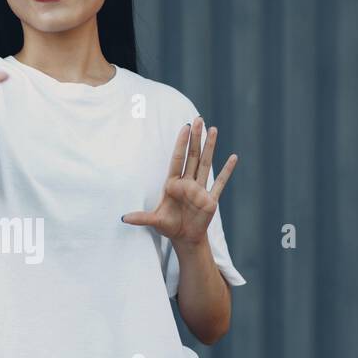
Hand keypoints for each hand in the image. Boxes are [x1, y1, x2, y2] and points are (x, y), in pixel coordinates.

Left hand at [121, 118, 237, 249]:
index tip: (184, 128)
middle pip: (192, 156)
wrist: (184, 238)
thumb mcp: (155, 222)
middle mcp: (187, 183)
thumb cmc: (169, 226)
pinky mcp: (211, 200)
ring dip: (210, 147)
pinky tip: (233, 157)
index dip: (181, 144)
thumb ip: (141, 218)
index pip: (177, 160)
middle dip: (196, 138)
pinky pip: (220, 183)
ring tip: (213, 130)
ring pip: (206, 164)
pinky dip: (227, 171)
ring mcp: (200, 190)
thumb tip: (123, 218)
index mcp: (173, 185)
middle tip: (198, 119)